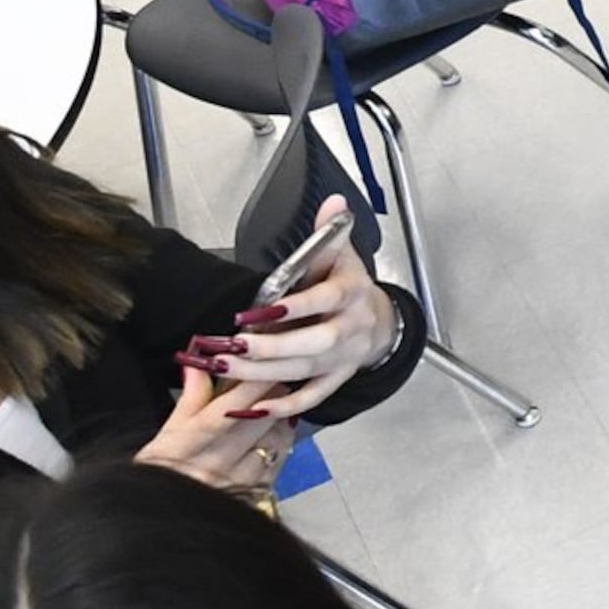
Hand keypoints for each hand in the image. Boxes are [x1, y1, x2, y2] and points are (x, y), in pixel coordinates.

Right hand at [135, 360, 288, 491]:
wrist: (161, 518)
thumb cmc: (160, 472)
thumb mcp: (167, 434)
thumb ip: (191, 397)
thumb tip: (199, 363)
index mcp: (194, 442)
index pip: (232, 405)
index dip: (253, 381)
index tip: (264, 362)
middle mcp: (219, 461)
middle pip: (260, 419)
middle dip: (273, 393)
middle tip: (275, 378)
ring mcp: (239, 480)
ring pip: (276, 439)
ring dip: (281, 419)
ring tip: (276, 407)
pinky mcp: (254, 494)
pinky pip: (279, 461)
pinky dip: (281, 444)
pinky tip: (274, 435)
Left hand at [201, 201, 399, 419]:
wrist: (380, 321)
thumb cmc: (349, 285)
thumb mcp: (343, 254)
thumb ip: (330, 232)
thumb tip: (334, 202)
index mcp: (352, 292)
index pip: (325, 299)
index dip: (296, 307)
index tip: (261, 310)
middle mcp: (352, 327)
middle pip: (315, 343)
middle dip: (273, 348)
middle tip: (234, 346)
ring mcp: (345, 357)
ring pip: (306, 371)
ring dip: (265, 374)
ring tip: (227, 369)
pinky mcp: (338, 379)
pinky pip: (312, 397)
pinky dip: (284, 406)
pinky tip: (253, 406)